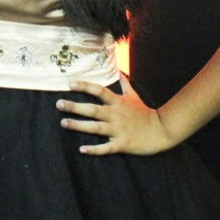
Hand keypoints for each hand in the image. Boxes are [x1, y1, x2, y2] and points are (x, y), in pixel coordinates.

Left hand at [56, 74, 175, 155]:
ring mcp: (118, 130)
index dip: (84, 86)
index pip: (98, 91)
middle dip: (75, 106)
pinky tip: (81, 149)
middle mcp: (116, 114)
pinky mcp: (122, 144)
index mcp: (118, 102)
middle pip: (92, 109)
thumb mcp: (134, 96)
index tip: (69, 83)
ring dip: (79, 125)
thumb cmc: (144, 112)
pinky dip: (94, 149)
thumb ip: (125, 83)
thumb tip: (120, 70)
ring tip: (63, 123)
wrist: (161, 131)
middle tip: (59, 104)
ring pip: (95, 128)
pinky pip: (106, 148)